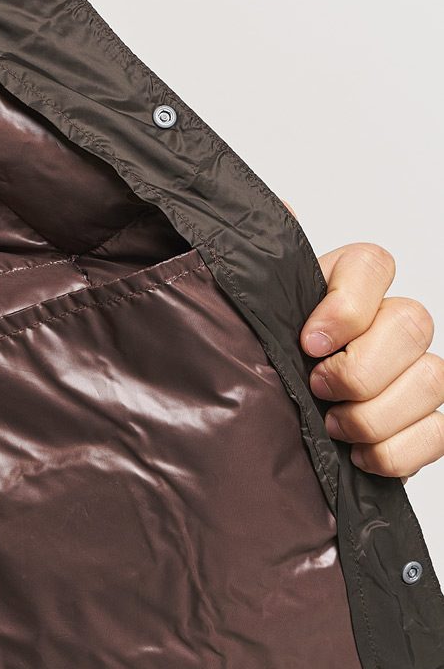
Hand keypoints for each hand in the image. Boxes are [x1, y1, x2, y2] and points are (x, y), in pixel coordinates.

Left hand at [282, 204, 443, 483]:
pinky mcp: (420, 423)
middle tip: (318, 390)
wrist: (259, 427)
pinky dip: (399, 451)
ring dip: (376, 415)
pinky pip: (440, 431)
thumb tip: (278, 211)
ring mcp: (410, 373)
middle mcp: (386, 325)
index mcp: (343, 289)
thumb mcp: (244, 320)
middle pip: (413, 323)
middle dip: (362, 369)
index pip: (373, 264)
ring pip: (431, 379)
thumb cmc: (255, 367)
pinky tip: (359, 456)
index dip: (348, 304)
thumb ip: (262, 269)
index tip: (308, 343)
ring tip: (333, 428)